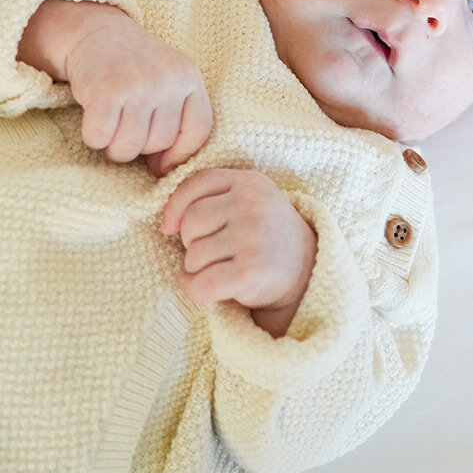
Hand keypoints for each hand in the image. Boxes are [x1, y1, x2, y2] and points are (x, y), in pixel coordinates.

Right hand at [18, 0, 211, 172]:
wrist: (98, 33)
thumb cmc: (135, 68)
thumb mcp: (169, 82)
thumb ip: (177, 119)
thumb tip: (165, 171)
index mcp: (189, 76)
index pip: (198, 131)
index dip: (179, 153)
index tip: (160, 160)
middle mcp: (167, 79)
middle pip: (160, 143)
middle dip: (140, 144)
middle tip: (127, 122)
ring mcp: (137, 84)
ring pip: (129, 147)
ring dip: (114, 144)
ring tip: (112, 121)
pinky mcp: (105, 91)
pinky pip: (100, 139)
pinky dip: (93, 136)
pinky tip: (95, 116)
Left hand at [162, 168, 317, 336]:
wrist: (306, 269)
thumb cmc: (263, 234)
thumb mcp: (246, 201)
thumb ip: (211, 197)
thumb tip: (167, 224)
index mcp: (250, 182)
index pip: (196, 184)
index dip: (175, 207)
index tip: (170, 227)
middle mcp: (252, 205)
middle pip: (191, 221)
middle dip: (191, 241)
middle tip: (211, 251)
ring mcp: (252, 237)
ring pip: (194, 254)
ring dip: (196, 268)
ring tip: (218, 268)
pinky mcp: (250, 271)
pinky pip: (201, 283)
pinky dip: (194, 290)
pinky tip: (204, 289)